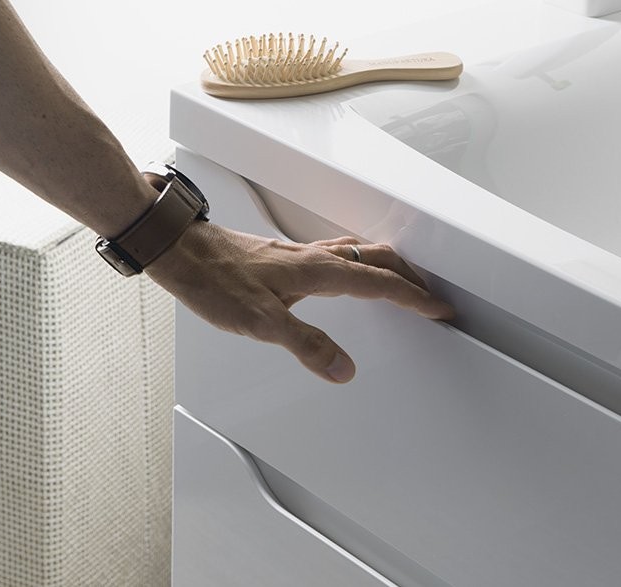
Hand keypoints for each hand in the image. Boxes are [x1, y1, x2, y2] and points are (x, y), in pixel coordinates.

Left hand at [146, 220, 453, 383]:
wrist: (181, 252)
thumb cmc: (215, 281)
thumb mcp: (261, 323)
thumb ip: (306, 345)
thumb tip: (343, 368)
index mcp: (319, 271)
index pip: (381, 284)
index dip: (414, 298)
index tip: (439, 309)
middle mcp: (316, 257)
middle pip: (380, 259)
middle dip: (412, 278)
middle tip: (432, 296)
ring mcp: (302, 253)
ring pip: (362, 252)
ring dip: (390, 266)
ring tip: (404, 282)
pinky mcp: (287, 255)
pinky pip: (341, 252)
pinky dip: (363, 261)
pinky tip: (349, 272)